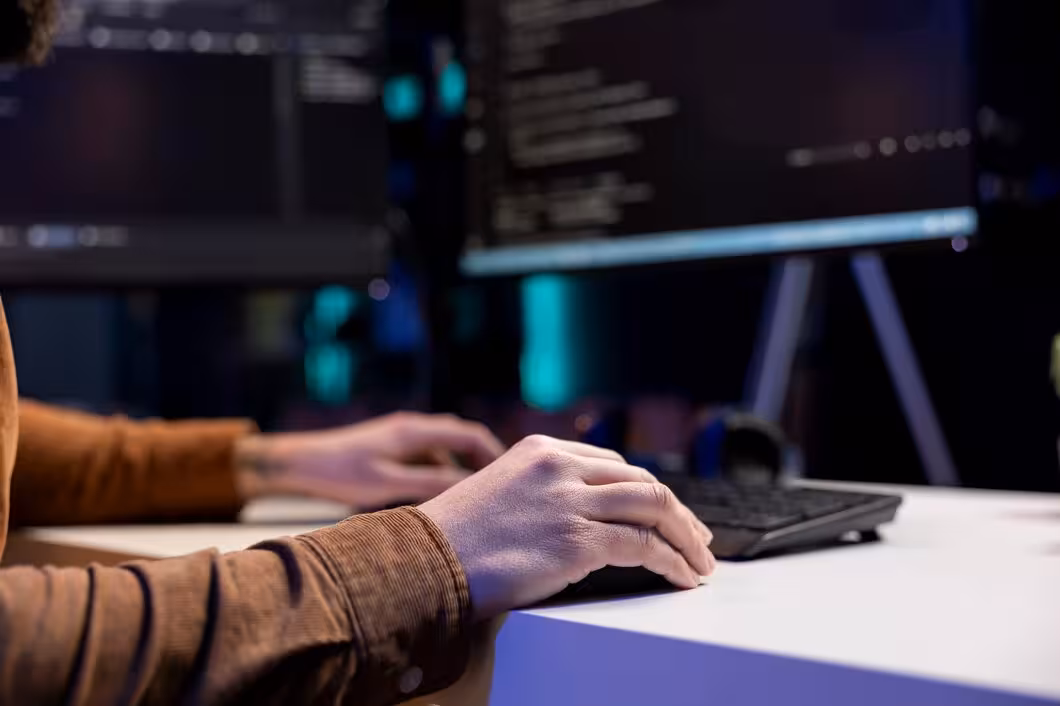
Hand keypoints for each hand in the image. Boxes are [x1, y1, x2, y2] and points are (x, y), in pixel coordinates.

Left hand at [234, 412, 505, 508]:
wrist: (299, 463)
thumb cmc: (341, 473)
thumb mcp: (389, 483)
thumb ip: (431, 483)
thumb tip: (470, 487)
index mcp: (416, 430)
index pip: (470, 434)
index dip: (495, 454)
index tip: (511, 477)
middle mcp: (412, 427)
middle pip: (460, 438)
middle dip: (482, 461)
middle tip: (498, 489)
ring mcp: (401, 436)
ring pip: (444, 449)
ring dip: (460, 468)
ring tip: (472, 498)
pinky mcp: (390, 447)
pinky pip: (427, 457)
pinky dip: (440, 472)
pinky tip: (437, 498)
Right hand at [419, 435, 715, 619]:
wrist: (423, 563)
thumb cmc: (453, 539)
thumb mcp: (500, 492)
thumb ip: (542, 493)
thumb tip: (583, 517)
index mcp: (542, 451)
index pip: (614, 464)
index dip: (647, 491)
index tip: (666, 513)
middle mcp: (560, 467)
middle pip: (642, 481)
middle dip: (678, 512)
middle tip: (698, 538)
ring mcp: (570, 501)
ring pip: (653, 506)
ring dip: (686, 536)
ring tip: (700, 561)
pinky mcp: (576, 540)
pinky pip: (643, 545)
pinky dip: (671, 561)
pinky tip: (681, 575)